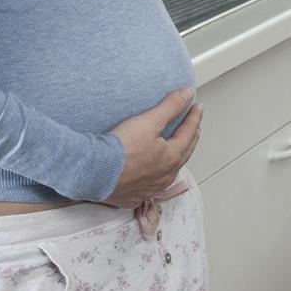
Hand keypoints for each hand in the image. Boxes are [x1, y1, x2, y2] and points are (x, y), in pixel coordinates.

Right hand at [103, 88, 201, 207]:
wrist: (93, 172)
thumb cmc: (119, 150)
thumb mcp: (148, 121)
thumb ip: (171, 106)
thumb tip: (188, 94)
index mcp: (172, 157)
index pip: (189, 132)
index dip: (194, 117)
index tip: (197, 107)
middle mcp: (165, 176)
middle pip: (184, 153)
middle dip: (190, 136)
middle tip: (192, 125)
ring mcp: (150, 188)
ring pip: (170, 171)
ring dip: (176, 157)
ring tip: (176, 147)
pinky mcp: (134, 196)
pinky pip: (151, 183)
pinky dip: (157, 173)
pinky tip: (152, 170)